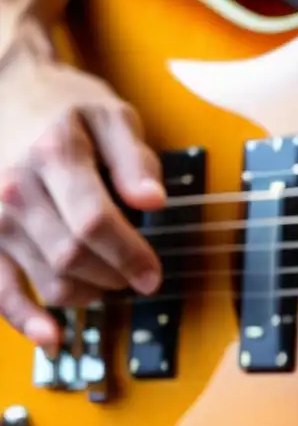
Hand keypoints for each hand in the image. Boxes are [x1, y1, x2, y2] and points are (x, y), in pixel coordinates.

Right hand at [0, 27, 164, 350]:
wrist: (9, 89)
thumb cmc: (67, 106)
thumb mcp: (113, 116)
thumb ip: (136, 160)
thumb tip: (152, 202)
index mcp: (54, 154)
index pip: (96, 222)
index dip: (131, 255)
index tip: (154, 273)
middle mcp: (15, 188)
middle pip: (73, 255)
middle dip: (115, 275)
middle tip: (138, 276)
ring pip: (48, 278)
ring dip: (88, 293)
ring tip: (109, 281)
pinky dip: (25, 318)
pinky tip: (53, 336)